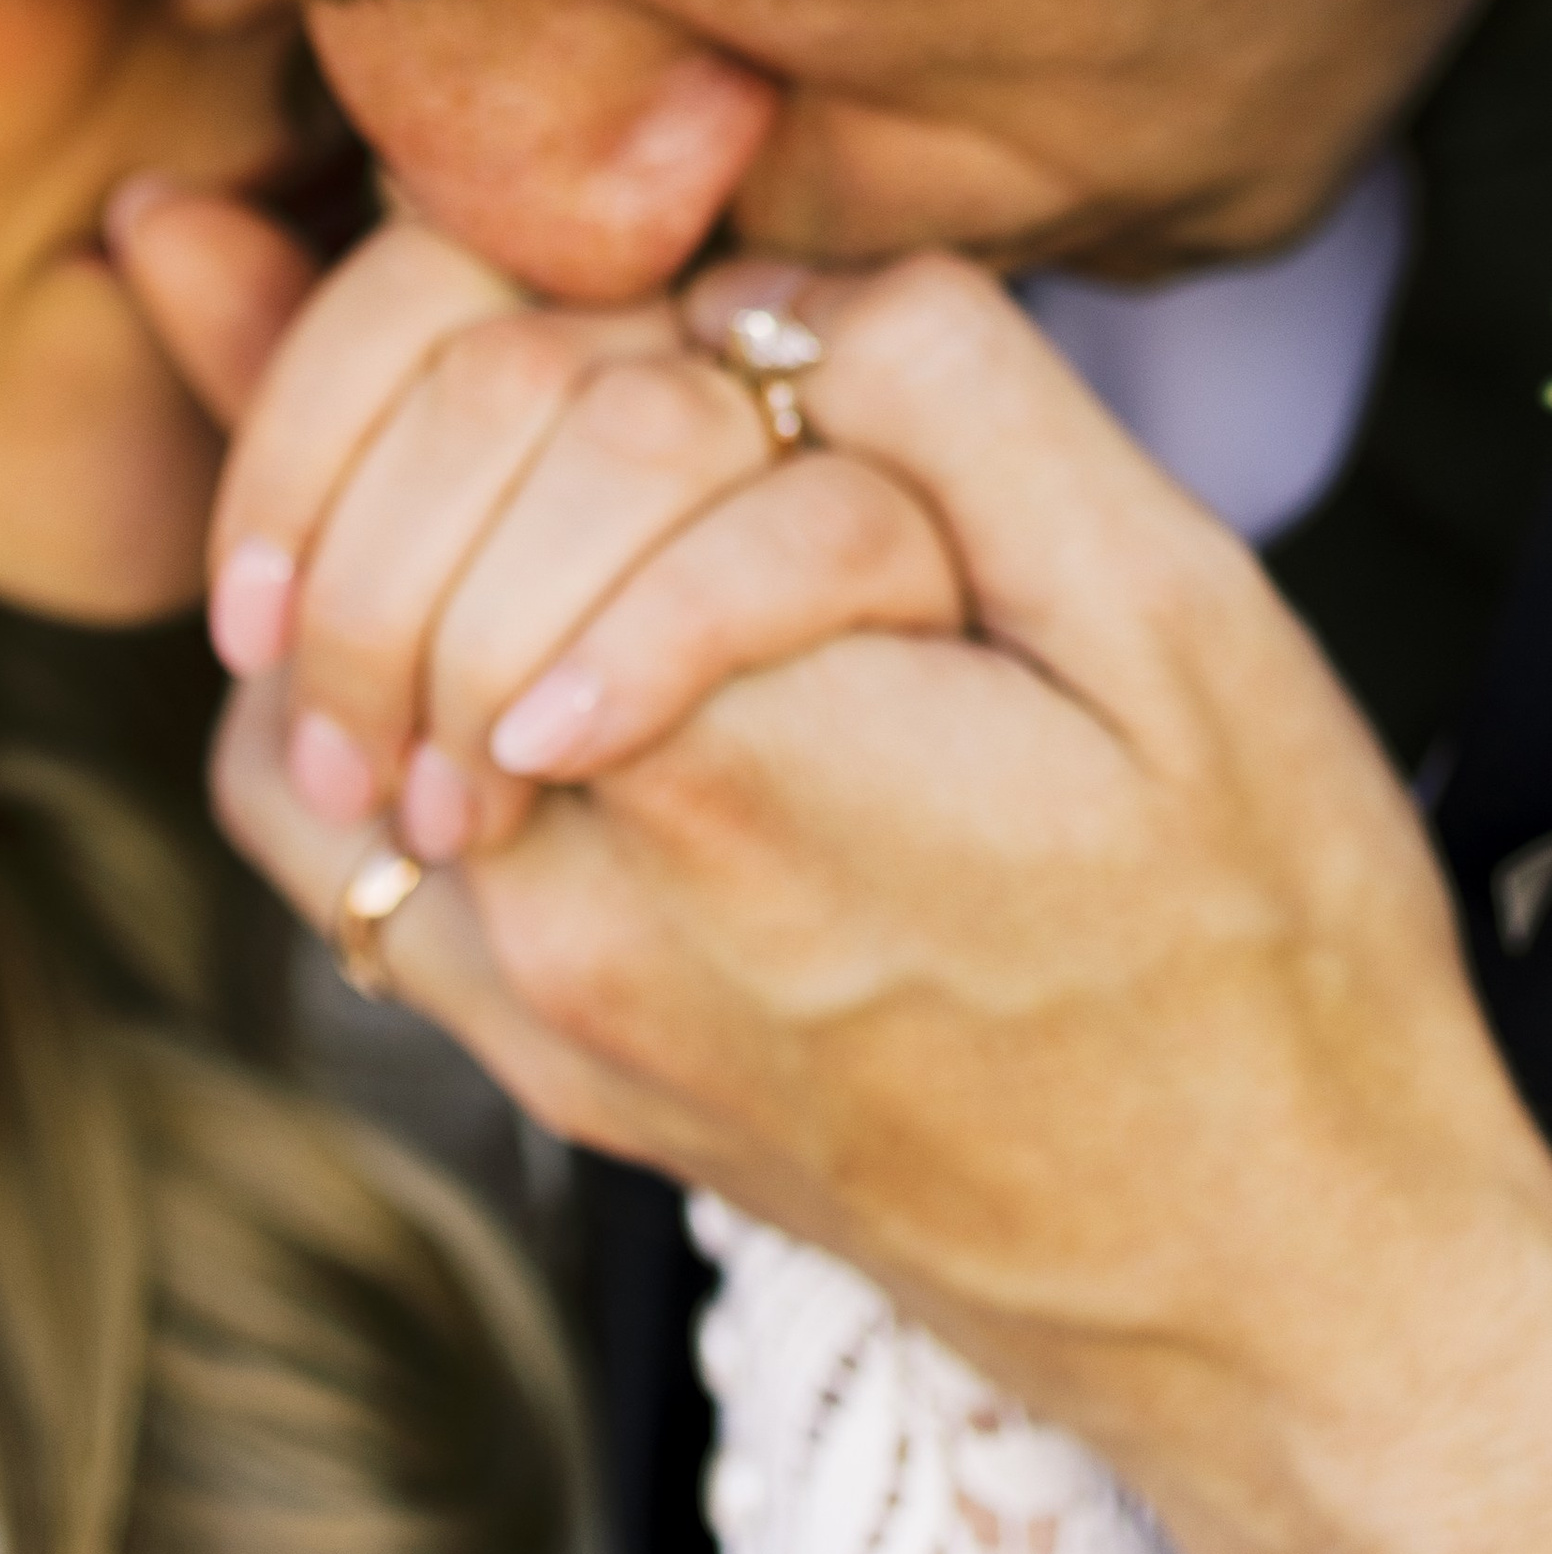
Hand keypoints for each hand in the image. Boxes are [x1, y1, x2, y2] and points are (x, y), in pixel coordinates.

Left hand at [185, 223, 1551, 1553]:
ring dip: (417, 522)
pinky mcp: (516, 1050)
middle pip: (430, 507)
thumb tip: (739, 274)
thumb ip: (944, 393)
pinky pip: (296, 823)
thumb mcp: (1168, 616)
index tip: (798, 398)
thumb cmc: (1248, 944)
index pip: (580, 398)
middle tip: (680, 409)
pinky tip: (460, 634)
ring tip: (553, 493)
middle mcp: (573, 889)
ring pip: (311, 655)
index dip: (689, 344)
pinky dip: (336, 684)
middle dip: (549, 404)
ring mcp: (522, 991)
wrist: (1257, 1279)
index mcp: (741, 753)